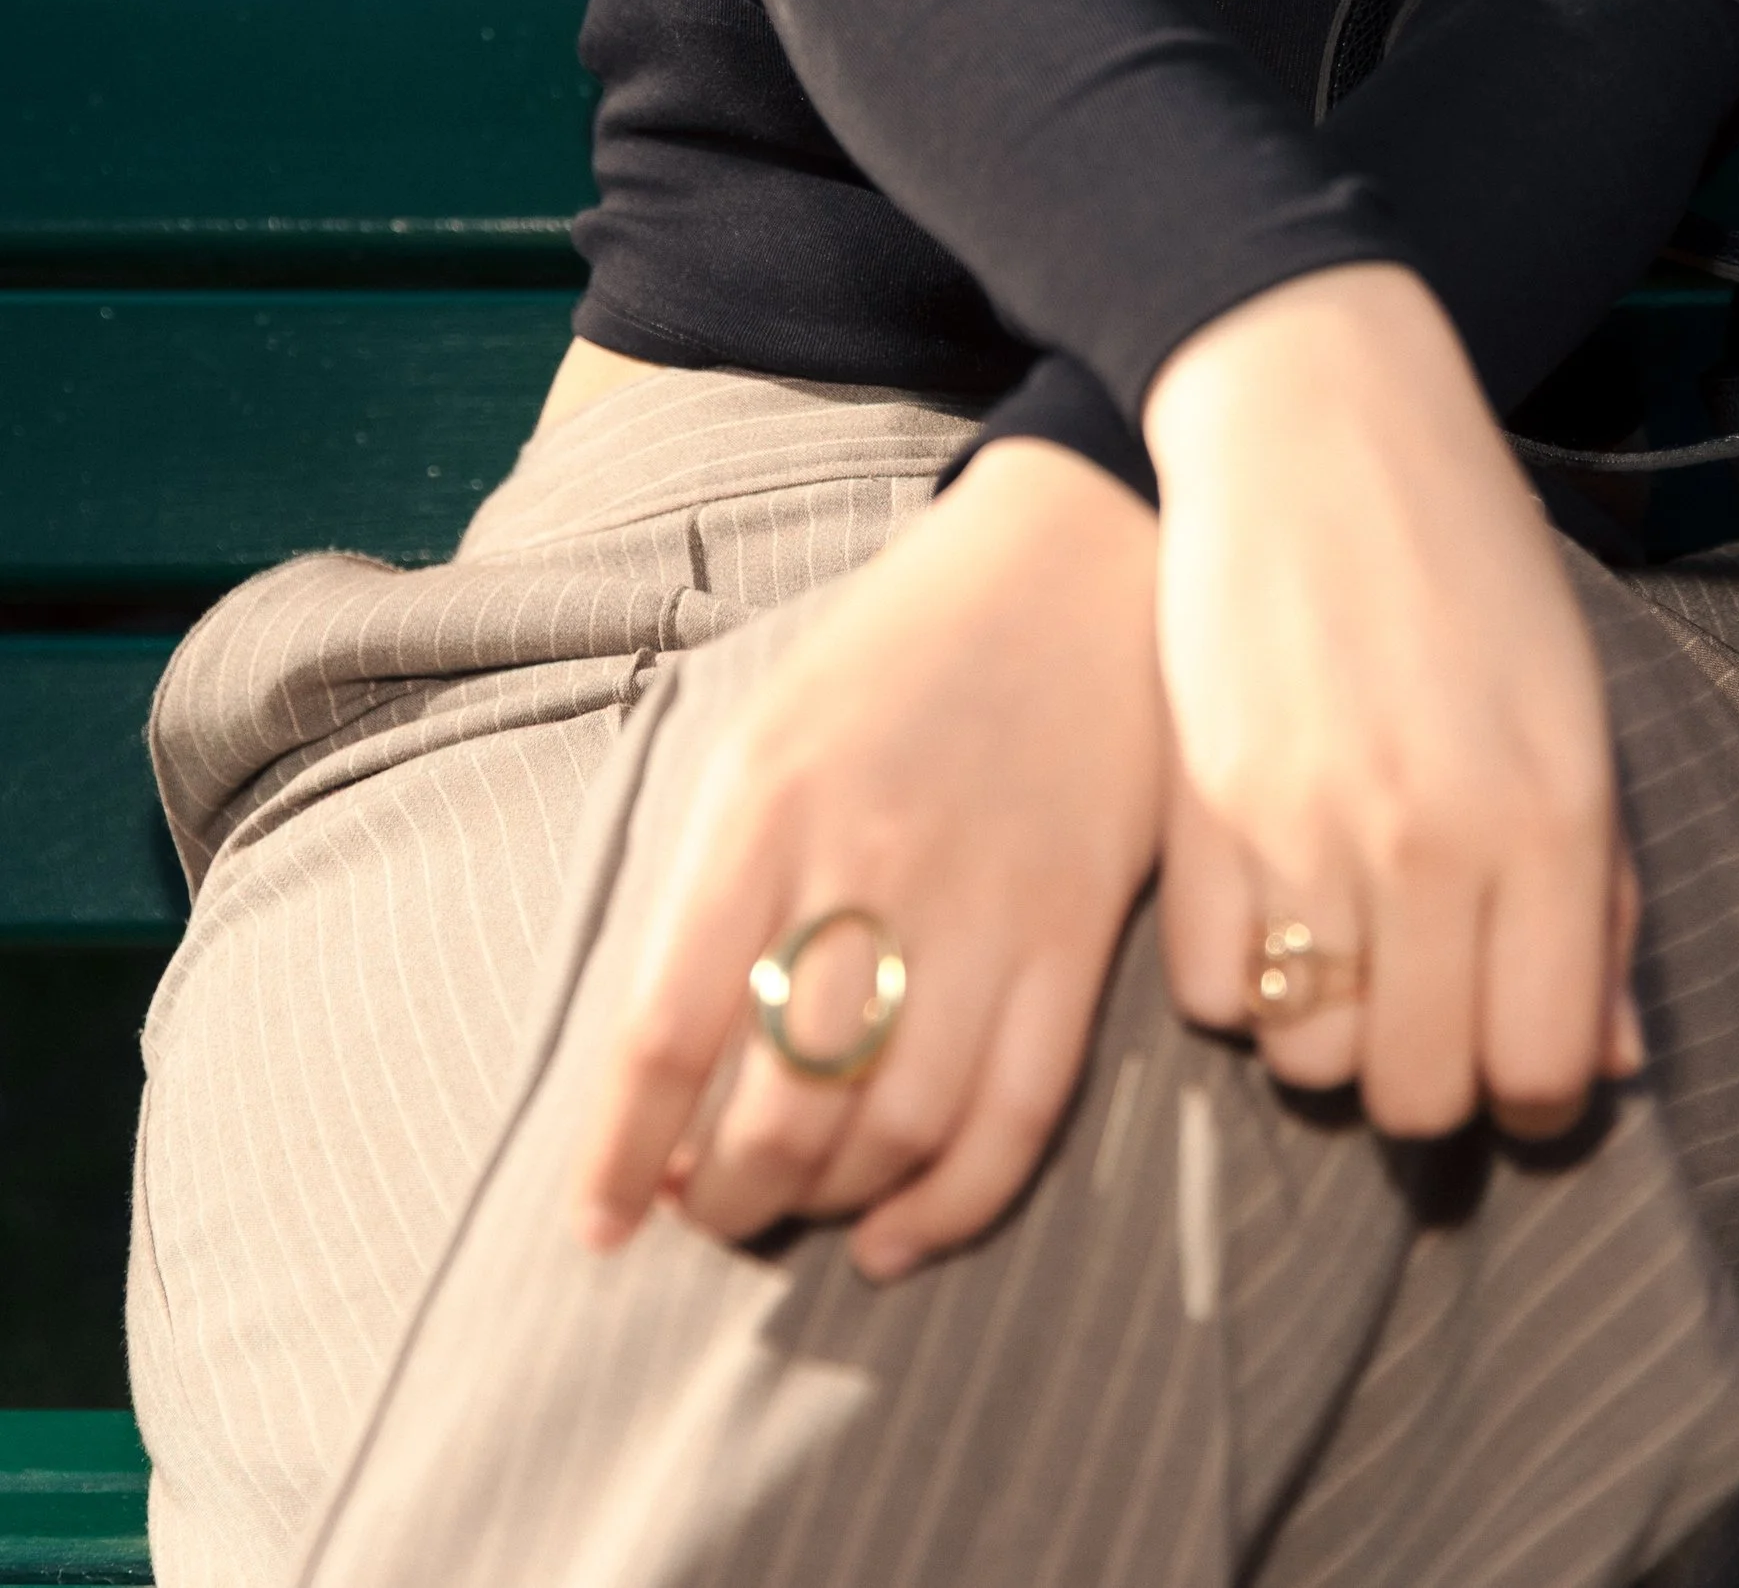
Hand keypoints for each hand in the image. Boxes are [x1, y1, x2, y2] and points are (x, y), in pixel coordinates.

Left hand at [573, 435, 1161, 1279]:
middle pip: (781, 1106)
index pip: (668, 1031)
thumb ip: (716, 886)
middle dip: (728, 1199)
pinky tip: (897, 1236)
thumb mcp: (769, 735)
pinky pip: (1017, 1118)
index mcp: (767, 804)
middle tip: (712, 1208)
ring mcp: (987, 903)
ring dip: (829, 1207)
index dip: (623, 1155)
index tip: (603, 1224)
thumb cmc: (897, 654)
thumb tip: (667, 1071)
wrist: (1075, 557)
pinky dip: (951, 1208)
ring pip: (894, 1132)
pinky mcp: (1081, 933)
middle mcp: (870, 862)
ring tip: (798, 1206)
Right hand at [1145, 263, 1641, 1139]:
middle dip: (1432, 1073)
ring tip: (1345, 944)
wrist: (1317, 419)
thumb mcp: (1574, 709)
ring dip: (1331, 1029)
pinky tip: (1271, 905)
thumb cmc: (1470, 558)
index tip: (1520, 1043)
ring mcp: (1307, 830)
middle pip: (1421, 1094)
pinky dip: (1241, 981)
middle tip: (1429, 1001)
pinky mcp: (1202, 807)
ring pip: (1311, 1060)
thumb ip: (1599, 890)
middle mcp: (1433, 842)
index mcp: (1552, 816)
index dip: (1541, 1085)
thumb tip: (1613, 1057)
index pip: (1550, 1066)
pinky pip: (1211, 994)